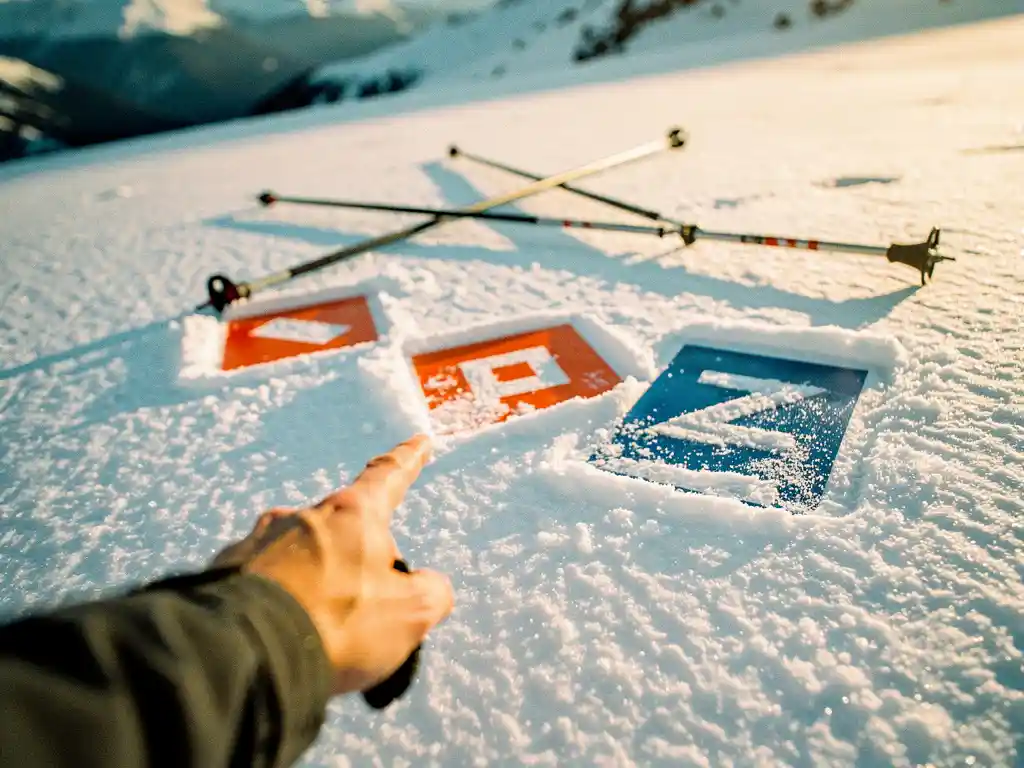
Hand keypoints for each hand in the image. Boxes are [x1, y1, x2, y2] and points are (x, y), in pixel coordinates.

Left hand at [212, 434, 452, 696]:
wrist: (244, 655)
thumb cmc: (337, 623)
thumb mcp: (409, 614)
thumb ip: (430, 593)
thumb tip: (427, 587)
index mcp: (352, 514)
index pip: (388, 476)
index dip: (408, 460)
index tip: (420, 441)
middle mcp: (302, 516)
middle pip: (343, 530)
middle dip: (358, 561)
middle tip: (364, 612)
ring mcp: (258, 542)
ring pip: (301, 557)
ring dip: (316, 585)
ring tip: (320, 634)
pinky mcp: (224, 573)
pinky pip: (264, 584)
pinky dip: (280, 604)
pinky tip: (282, 637)